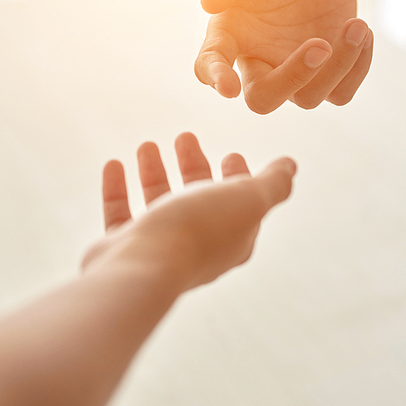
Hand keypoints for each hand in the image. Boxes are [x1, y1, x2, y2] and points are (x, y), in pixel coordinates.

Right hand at [82, 133, 295, 290]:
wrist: (140, 269)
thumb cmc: (197, 231)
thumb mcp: (247, 199)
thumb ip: (271, 184)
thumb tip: (291, 167)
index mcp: (232, 238)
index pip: (242, 203)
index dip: (239, 177)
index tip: (231, 154)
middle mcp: (197, 246)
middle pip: (198, 199)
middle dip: (195, 166)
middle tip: (186, 137)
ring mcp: (159, 249)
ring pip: (159, 203)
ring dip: (155, 172)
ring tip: (147, 145)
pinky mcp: (124, 251)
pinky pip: (121, 214)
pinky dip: (119, 188)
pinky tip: (114, 163)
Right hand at [195, 0, 372, 112]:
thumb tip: (209, 3)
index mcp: (229, 32)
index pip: (209, 64)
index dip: (215, 78)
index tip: (227, 87)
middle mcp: (258, 59)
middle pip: (263, 99)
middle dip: (293, 79)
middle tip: (320, 45)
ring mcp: (293, 70)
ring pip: (308, 98)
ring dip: (338, 66)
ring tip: (356, 25)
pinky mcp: (327, 72)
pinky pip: (341, 93)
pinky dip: (357, 69)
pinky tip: (361, 32)